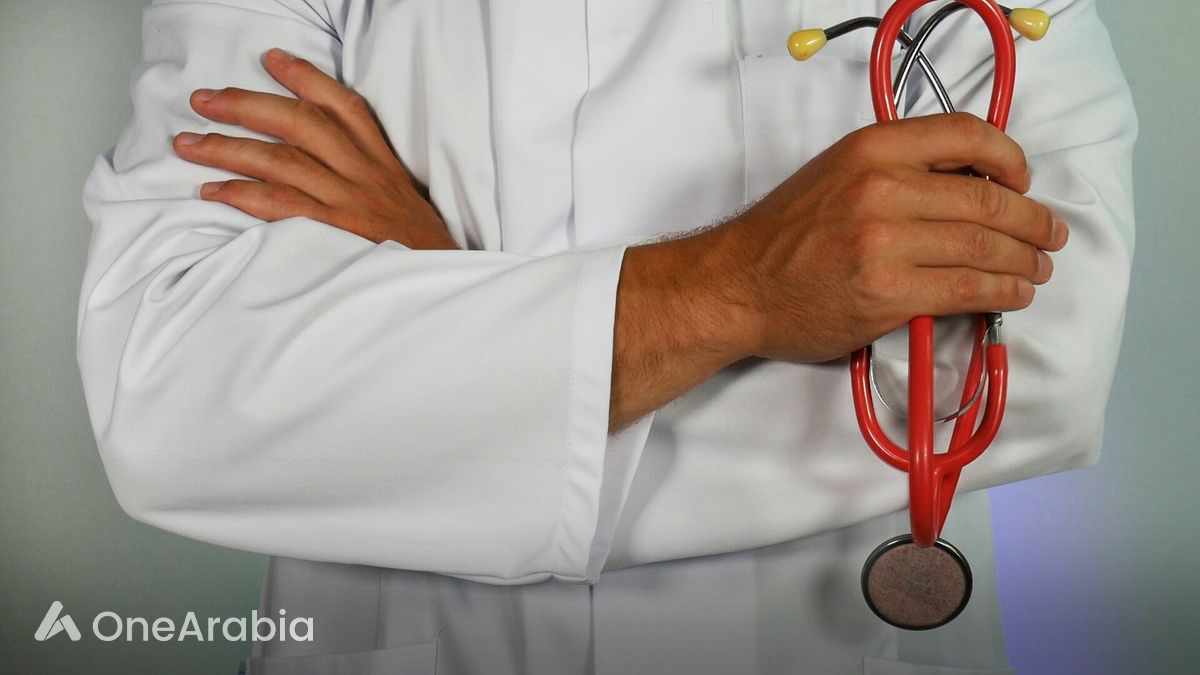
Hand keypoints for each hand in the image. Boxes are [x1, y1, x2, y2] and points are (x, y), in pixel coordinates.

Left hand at [172, 47, 457, 249]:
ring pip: (280, 160)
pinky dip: (242, 195)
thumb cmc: (418, 250)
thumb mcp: (403, 202)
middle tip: (203, 100)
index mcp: (382, 163)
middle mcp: (364, 175)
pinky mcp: (334, 234)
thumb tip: (321, 162)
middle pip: (300, 123)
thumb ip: (369, 178)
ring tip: (188, 143)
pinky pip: (280, 206)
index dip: (306, 78)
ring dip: (228, 148)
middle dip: (246, 105)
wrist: (440, 285)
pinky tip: (213, 190)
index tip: (272, 59)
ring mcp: (348, 203)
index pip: (345, 107)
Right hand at [716, 112, 1068, 362]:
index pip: (967, 134)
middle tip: (1049, 234)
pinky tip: (1013, 293)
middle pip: (987, 198)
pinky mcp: (889, 293)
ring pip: (984, 246)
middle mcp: (882, 188)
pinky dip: (1002, 291)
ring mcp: (887, 243)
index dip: (1010, 158)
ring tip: (1038, 268)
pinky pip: (968, 289)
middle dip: (1032, 220)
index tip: (1023, 180)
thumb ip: (896, 169)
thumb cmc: (783, 236)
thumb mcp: (836, 173)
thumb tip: (968, 185)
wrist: (737, 285)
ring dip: (1024, 260)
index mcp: (872, 148)